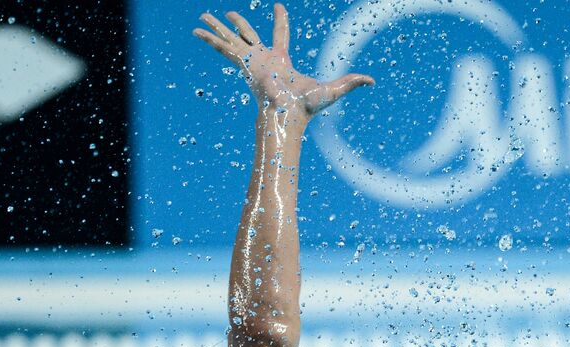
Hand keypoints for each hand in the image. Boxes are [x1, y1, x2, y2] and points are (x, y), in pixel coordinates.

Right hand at [194, 4, 372, 118]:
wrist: (288, 113)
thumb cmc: (308, 105)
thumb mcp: (334, 88)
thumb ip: (351, 82)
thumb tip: (373, 81)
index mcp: (281, 60)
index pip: (280, 35)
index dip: (281, 21)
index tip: (279, 7)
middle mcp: (263, 59)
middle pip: (248, 34)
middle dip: (238, 23)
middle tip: (228, 13)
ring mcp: (250, 60)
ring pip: (231, 38)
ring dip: (217, 27)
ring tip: (202, 17)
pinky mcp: (242, 63)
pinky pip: (222, 47)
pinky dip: (209, 39)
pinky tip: (196, 31)